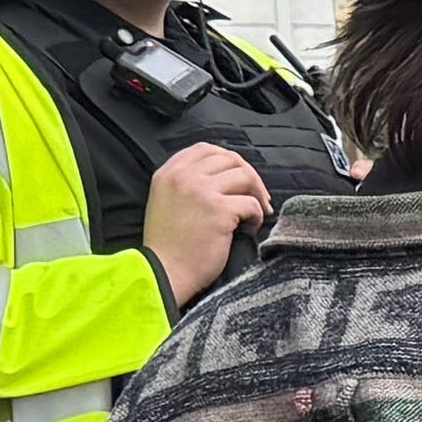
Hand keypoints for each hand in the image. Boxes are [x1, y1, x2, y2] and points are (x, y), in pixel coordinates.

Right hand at [143, 144, 271, 301]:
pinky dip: (256, 217)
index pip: (206, 149)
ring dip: (257, 196)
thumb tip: (227, 175)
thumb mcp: (167, 202)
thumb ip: (187, 183)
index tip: (239, 177)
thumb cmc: (169, 244)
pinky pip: (251, 203)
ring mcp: (201, 191)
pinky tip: (248, 230)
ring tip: (254, 215)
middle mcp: (183, 177)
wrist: (164, 272)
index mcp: (169, 173)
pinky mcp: (218, 210)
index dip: (229, 160)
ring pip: (245, 177)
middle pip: (230, 159)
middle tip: (258, 198)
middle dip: (250, 177)